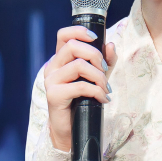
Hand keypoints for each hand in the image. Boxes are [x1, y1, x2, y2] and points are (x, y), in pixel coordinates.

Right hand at [44, 26, 117, 151]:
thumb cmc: (84, 100)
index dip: (78, 31)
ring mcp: (51, 80)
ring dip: (99, 76)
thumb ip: (106, 61)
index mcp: (60, 59)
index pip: (63, 35)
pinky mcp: (54, 94)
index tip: (95, 38)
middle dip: (95, 55)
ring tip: (106, 88)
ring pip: (78, 65)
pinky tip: (103, 99)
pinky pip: (80, 86)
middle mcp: (52, 67)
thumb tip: (111, 45)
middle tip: (105, 70)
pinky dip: (97, 91)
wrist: (73, 129)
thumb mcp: (98, 77)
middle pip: (72, 46)